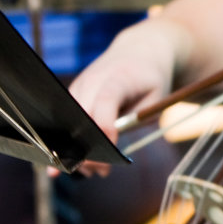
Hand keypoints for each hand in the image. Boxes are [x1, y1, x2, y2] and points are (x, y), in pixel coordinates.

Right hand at [66, 23, 183, 174]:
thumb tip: (110, 143)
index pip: (105, 103)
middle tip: (99, 172)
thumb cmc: (152, 79)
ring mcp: (78, 86)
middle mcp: (91, 80)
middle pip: (81, 118)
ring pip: (68, 122)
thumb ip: (136, 119)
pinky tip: (76, 161)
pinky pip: (65, 121)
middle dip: (87, 148)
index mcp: (117, 78)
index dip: (104, 129)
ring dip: (77, 148)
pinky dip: (71, 141)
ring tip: (91, 171)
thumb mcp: (156, 99)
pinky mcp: (72, 94)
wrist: (140, 51)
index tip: (107, 155)